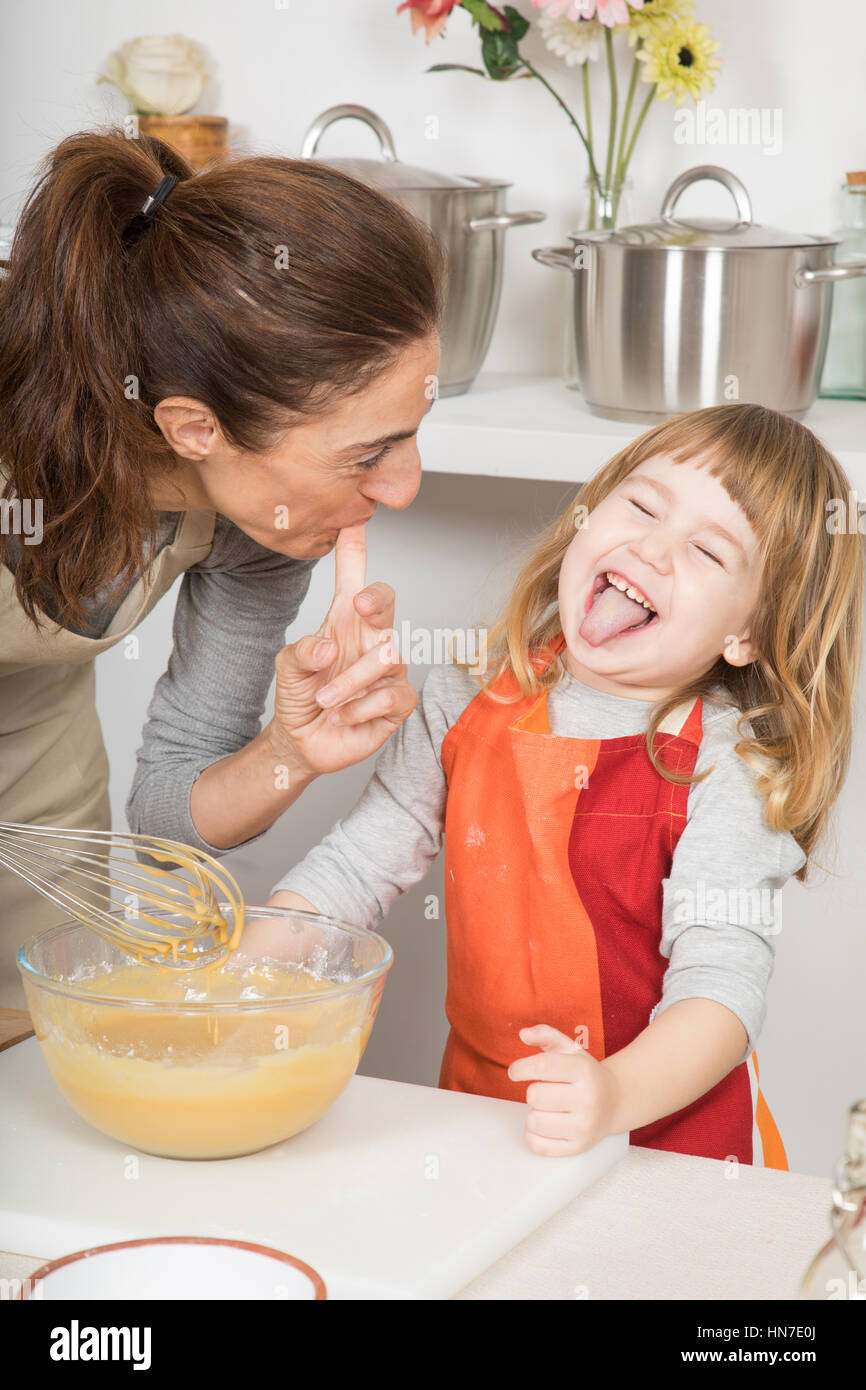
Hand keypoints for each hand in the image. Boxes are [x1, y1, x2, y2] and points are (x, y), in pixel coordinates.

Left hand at [267, 524, 416, 775]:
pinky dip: (360, 708)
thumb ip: (301, 652)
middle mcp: (371, 640)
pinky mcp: (397, 702)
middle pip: (386, 604)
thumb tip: (329, 647)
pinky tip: (341, 716)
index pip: (355, 578)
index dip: (356, 549)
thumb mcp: (287, 668)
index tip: (355, 519)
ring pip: (387, 657)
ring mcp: (388, 671)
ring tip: (324, 699)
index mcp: (345, 622)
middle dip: (376, 598)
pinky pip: (391, 695)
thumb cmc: (301, 696)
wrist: (303, 742)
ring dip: (350, 680)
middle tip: (356, 603)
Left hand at [507, 1024, 620, 1156]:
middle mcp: (587, 1100)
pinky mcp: (577, 1147)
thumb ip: (546, 1035)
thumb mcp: (570, 1049)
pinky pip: (537, 1145)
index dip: (521, 1068)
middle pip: (535, 1095)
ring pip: (533, 1121)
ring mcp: (584, 1127)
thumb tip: (524, 1033)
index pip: (543, 1066)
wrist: (616, 1102)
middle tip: (546, 1090)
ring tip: (550, 1108)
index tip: (515, 1071)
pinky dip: (534, 1134)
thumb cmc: (585, 1074)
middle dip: (534, 1091)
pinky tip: (546, 1124)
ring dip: (534, 1113)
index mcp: (585, 1071)